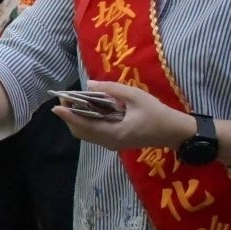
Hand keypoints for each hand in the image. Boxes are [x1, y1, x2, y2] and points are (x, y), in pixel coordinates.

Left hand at [51, 81, 193, 151]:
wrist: (174, 132)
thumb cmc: (157, 113)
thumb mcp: (135, 96)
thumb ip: (111, 90)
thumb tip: (89, 85)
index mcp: (114, 133)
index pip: (84, 125)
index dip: (68, 115)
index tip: (56, 104)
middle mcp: (109, 142)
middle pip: (80, 131)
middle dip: (70, 116)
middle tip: (67, 98)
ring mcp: (111, 144)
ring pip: (85, 134)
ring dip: (77, 119)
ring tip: (75, 101)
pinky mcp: (115, 141)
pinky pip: (93, 134)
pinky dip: (86, 122)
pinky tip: (88, 109)